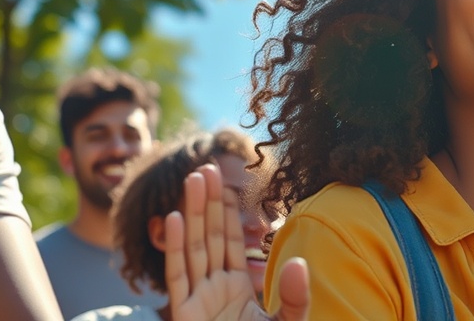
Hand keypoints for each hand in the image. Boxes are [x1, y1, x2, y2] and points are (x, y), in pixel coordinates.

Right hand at [165, 164, 309, 320]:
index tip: (227, 183)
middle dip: (209, 202)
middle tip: (208, 167)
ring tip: (194, 178)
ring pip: (193, 247)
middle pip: (210, 237)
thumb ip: (295, 298)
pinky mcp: (184, 313)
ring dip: (193, 212)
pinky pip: (178, 274)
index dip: (228, 212)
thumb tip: (299, 264)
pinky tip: (174, 217)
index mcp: (237, 288)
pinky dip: (174, 247)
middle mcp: (214, 289)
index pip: (231, 242)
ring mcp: (197, 299)